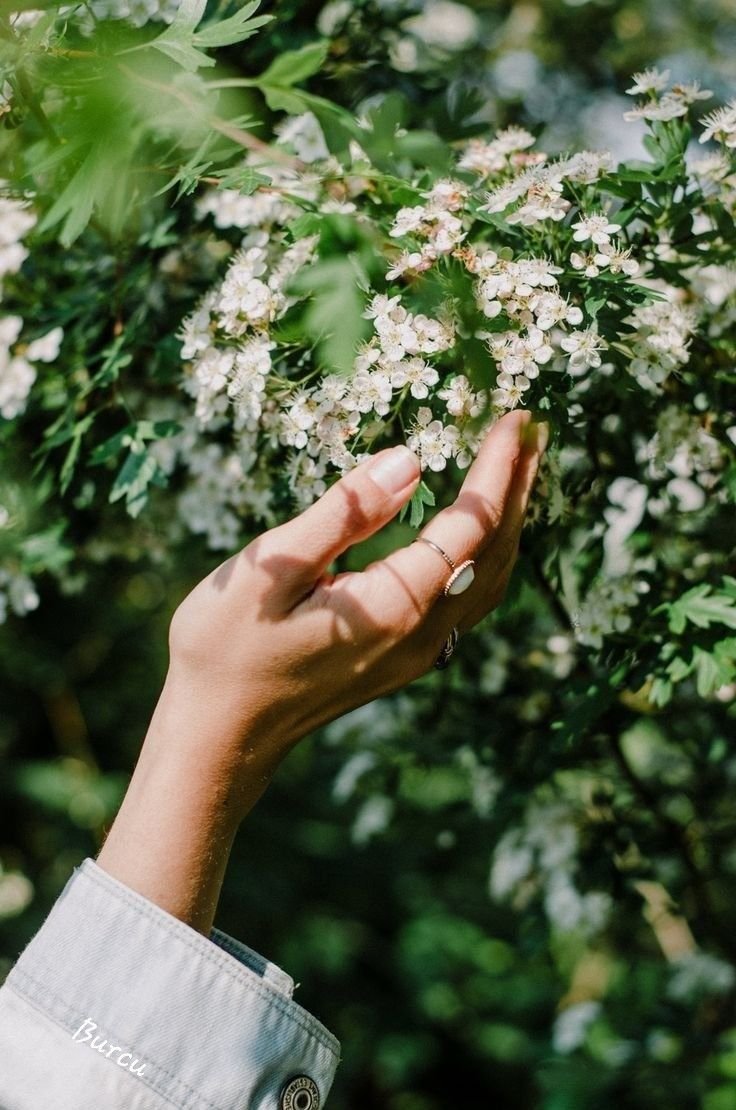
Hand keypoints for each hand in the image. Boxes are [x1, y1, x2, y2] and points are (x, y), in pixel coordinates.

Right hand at [97, 408, 546, 930]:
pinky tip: (476, 531)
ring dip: (508, 522)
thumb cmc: (227, 649)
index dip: (497, 471)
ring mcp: (415, 654)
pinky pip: (464, 601)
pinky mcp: (402, 660)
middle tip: (534, 431)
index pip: (470, 527)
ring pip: (485, 582)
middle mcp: (419, 636)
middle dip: (518, 489)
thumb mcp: (272, 570)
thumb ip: (345, 515)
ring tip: (518, 470)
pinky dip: (483, 555)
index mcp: (393, 607)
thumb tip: (409, 462)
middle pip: (493, 553)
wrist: (218, 735)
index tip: (516, 419)